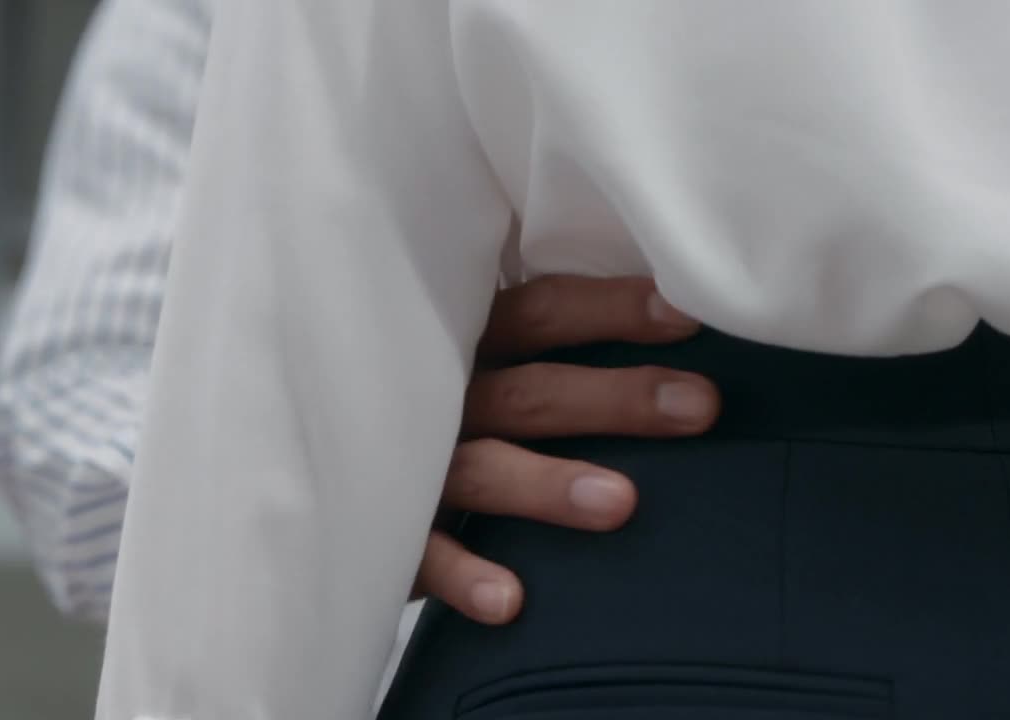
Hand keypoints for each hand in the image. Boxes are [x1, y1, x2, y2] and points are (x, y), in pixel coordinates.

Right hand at [412, 276, 720, 623]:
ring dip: (547, 485)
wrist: (309, 465)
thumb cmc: (433, 406)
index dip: (612, 311)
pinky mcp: (386, 532)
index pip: (542, 312)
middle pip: (531, 392)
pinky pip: (423, 555)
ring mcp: (409, 465)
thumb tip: (674, 345)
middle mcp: (440, 397)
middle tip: (700, 406)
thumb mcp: (474, 361)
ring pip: (482, 471)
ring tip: (622, 504)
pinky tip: (509, 601)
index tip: (688, 317)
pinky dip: (462, 574)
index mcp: (467, 342)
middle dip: (615, 398)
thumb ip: (544, 353)